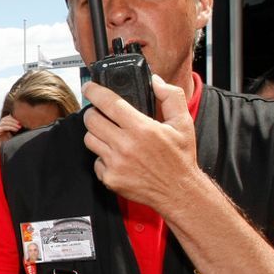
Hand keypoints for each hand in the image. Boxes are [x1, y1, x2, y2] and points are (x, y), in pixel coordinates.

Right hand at [0, 116, 22, 172]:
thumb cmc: (5, 149)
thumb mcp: (11, 139)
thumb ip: (14, 132)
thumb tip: (22, 127)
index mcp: (1, 130)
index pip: (7, 120)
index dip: (13, 119)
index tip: (21, 122)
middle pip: (5, 119)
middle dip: (13, 120)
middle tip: (21, 123)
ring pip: (4, 122)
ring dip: (13, 123)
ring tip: (19, 127)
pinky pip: (3, 127)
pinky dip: (10, 127)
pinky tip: (16, 129)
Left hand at [82, 74, 199, 212]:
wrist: (178, 192)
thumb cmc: (180, 157)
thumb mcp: (183, 123)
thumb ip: (171, 97)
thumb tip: (155, 81)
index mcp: (142, 128)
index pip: (109, 103)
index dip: (95, 92)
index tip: (89, 87)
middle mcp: (125, 145)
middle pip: (91, 120)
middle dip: (93, 112)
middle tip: (100, 113)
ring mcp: (115, 163)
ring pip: (90, 139)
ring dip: (96, 134)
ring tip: (110, 134)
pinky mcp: (110, 178)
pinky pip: (96, 162)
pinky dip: (102, 157)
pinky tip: (117, 157)